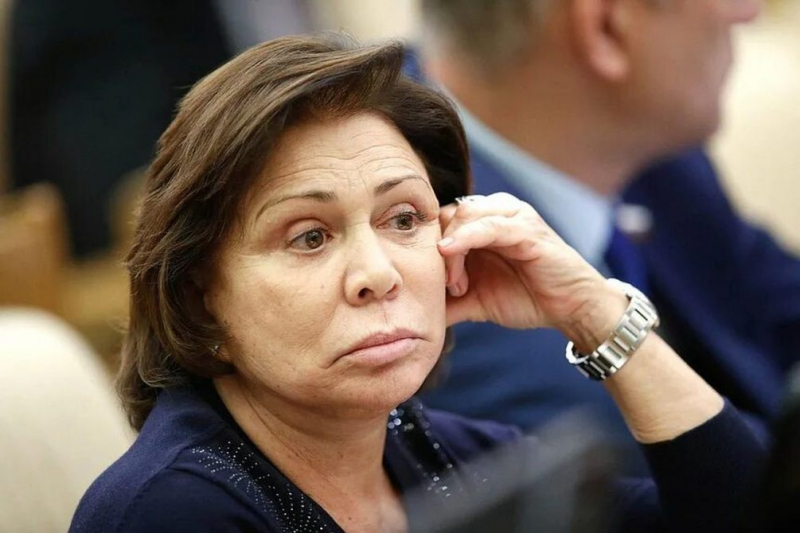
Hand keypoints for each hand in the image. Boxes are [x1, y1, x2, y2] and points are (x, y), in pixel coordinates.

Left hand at [438, 193, 625, 348]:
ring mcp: (511, 216)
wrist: (570, 308)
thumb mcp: (476, 301)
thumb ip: (447, 302)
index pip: (438, 221)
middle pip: (445, 215)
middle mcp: (494, 212)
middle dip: (436, 250)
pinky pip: (490, 224)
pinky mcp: (526, 228)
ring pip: (463, 215)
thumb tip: (413, 314)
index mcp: (479, 224)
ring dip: (452, 250)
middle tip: (447, 286)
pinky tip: (450, 251)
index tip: (429, 282)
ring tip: (456, 284)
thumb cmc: (526, 298)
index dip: (426, 249)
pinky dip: (466, 236)